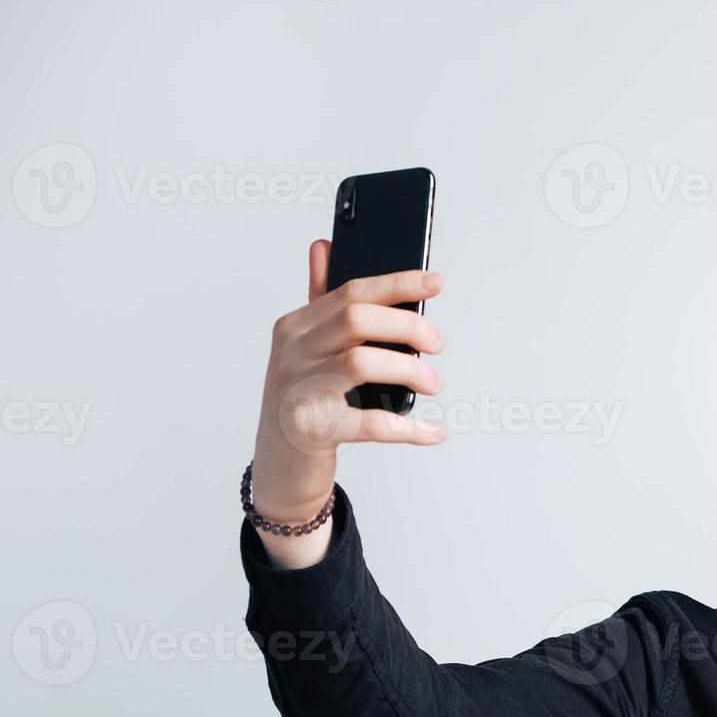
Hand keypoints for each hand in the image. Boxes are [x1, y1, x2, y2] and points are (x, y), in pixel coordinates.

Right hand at [249, 239, 446, 541]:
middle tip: (437, 343)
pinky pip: (368, 422)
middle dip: (407, 325)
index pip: (351, 292)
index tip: (435, 281)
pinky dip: (408, 428)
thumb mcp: (308, 351)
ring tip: (433, 383)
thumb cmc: (303, 404)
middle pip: (357, 319)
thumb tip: (324, 246)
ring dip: (409, 370)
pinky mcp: (309, 429)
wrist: (279, 469)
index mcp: (295, 326)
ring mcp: (297, 390)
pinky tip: (432, 430)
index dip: (397, 283)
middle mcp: (291, 352)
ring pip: (361, 362)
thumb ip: (320, 302)